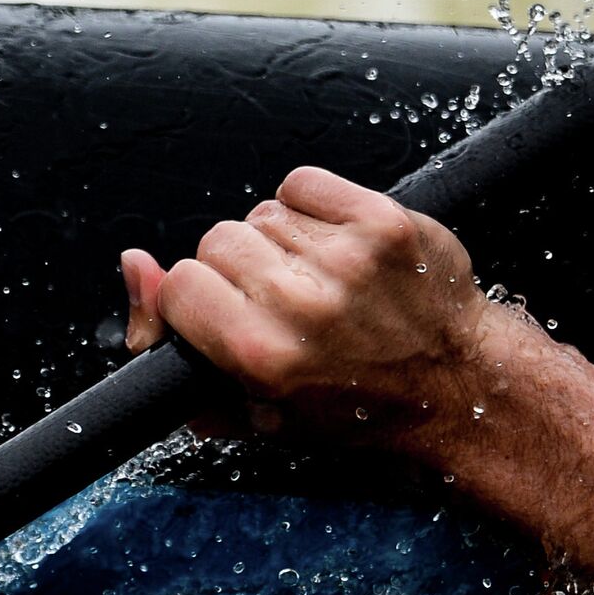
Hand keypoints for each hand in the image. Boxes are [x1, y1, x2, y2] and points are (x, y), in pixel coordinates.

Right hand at [121, 167, 495, 447]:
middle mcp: (304, 304)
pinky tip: (336, 245)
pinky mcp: (385, 221)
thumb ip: (175, 348)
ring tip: (318, 280)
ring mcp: (348, 258)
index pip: (181, 285)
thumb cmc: (353, 406)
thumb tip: (135, 265)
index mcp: (264, 357)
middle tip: (281, 302)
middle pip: (218, 240)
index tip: (228, 316)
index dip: (198, 300)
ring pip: (262, 214)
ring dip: (279, 241)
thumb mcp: (252, 410)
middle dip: (239, 269)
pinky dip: (311, 205)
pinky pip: (304, 184)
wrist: (458, 386)